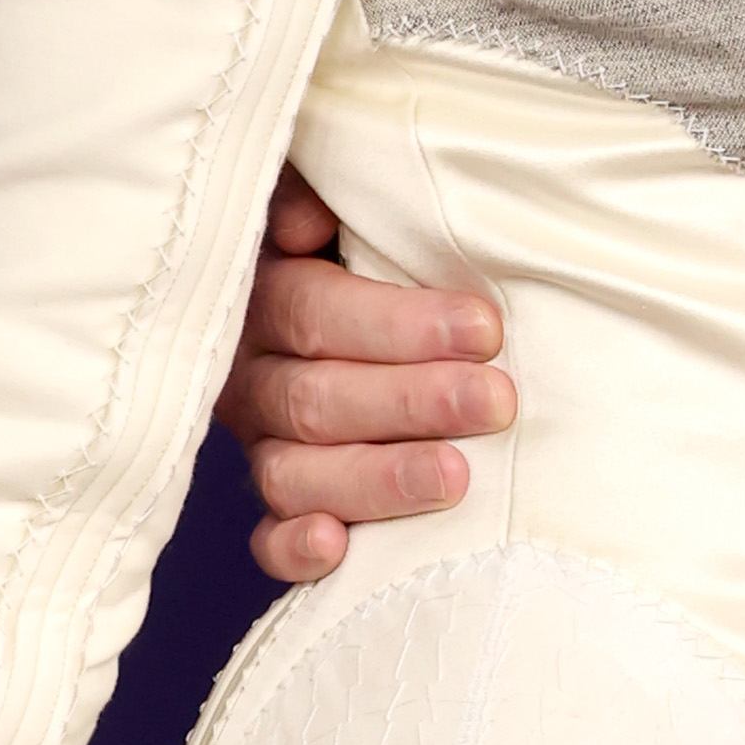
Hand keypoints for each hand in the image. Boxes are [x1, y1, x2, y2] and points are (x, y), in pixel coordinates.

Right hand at [217, 170, 513, 583]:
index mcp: (262, 296)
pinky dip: (294, 548)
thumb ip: (312, 196)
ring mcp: (262, 443)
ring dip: (375, 479)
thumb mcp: (348, 207)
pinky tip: (336, 547)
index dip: (395, 324)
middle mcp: (251, 375)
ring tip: (455, 478)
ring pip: (293, 472)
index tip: (482, 328)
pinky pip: (268, 538)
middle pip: (314, 398)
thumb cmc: (372, 248)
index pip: (314, 313)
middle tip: (493, 401)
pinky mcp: (282, 503)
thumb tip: (304, 225)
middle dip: (411, 402)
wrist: (367, 300)